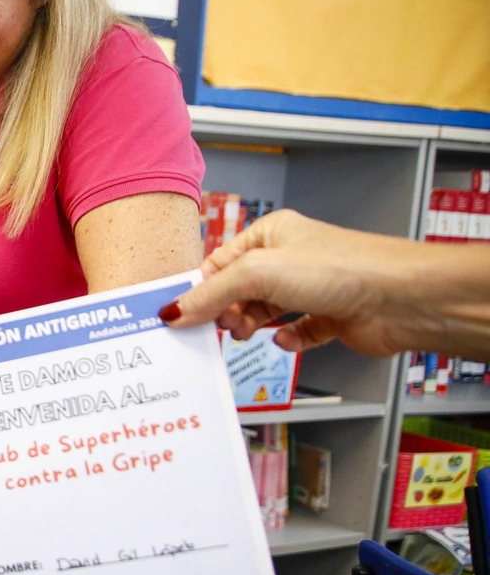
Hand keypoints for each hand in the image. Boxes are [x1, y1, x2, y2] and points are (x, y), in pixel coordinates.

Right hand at [163, 210, 415, 356]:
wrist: (401, 298)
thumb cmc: (341, 268)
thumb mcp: (257, 273)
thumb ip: (211, 294)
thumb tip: (174, 311)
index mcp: (272, 234)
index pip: (220, 262)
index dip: (200, 289)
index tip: (181, 314)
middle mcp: (291, 258)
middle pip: (239, 290)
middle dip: (225, 311)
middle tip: (219, 327)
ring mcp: (311, 289)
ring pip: (264, 312)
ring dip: (250, 326)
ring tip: (245, 334)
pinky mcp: (330, 318)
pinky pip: (296, 332)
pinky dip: (286, 340)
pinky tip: (286, 340)